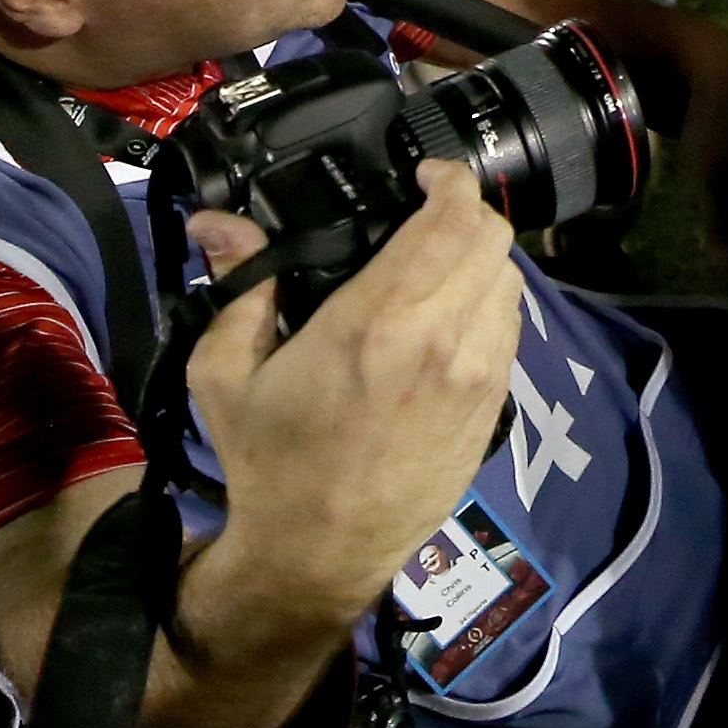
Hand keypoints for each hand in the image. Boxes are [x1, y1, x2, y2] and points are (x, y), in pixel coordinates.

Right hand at [180, 172, 523, 601]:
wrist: (319, 553)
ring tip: (440, 263)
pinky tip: (451, 315)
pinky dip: (489, 305)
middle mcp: (440, 340)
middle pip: (493, 238)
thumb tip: (217, 224)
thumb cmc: (269, 461)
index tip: (424, 174)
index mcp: (376, 321)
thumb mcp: (227, 373)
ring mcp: (477, 376)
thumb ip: (239, 285)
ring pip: (509, 281)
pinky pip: (510, 329)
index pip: (450, 218)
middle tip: (429, 212)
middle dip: (466, 211)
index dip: (448, 179)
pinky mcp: (494, 408)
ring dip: (481, 258)